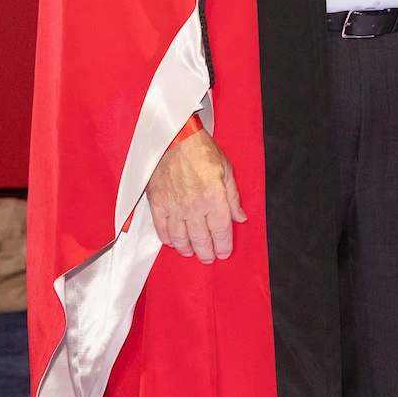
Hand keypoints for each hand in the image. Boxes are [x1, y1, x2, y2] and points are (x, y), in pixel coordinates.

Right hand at [146, 127, 246, 263]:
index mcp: (214, 198)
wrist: (175, 138)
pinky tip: (173, 243)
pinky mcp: (157, 204)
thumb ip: (233, 197)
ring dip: (187, 249)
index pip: (221, 231)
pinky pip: (161, 229)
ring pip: (180, 239)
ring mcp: (173, 207)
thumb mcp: (227, 170)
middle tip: (209, 258)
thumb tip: (240, 218)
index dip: (223, 245)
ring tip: (192, 252)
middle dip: (207, 252)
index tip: (224, 252)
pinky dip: (167, 240)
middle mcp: (194, 206)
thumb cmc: (203, 151)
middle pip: (201, 240)